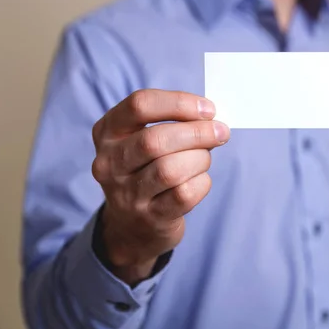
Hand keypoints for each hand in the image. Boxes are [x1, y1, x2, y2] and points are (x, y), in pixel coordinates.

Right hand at [91, 89, 229, 283]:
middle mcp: (109, 163)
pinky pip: (184, 194)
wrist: (133, 226)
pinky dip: (202, 182)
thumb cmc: (147, 169)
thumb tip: (210, 118)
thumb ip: (172, 122)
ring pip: (170, 169)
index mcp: (107, 132)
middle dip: (196, 132)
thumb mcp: (144, 139)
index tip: (208, 109)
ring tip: (204, 158)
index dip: (179, 103)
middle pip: (155, 139)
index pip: (139, 105)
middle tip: (220, 132)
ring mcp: (127, 194)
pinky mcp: (150, 217)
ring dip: (200, 159)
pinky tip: (200, 179)